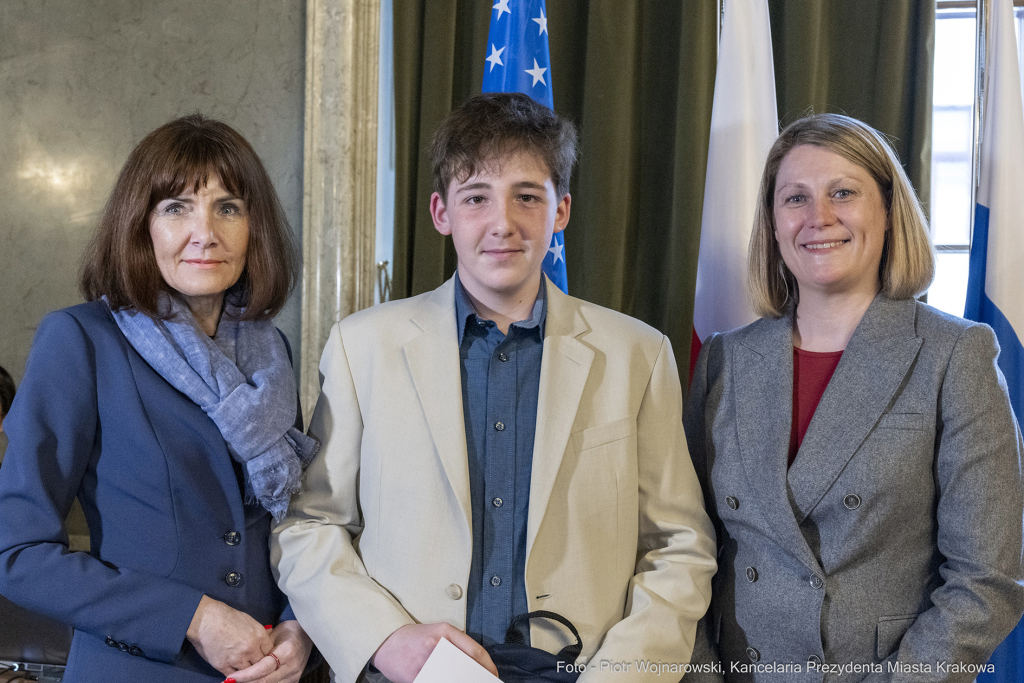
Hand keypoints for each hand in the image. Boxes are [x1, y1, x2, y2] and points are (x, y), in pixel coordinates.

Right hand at [186, 595, 272, 674]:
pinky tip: (235, 672)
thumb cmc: (226, 616)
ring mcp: (237, 659)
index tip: (262, 654)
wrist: (205, 619)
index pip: (270, 652)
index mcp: (259, 635)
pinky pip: (234, 676)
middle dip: (258, 663)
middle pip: (261, 664)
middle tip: (253, 662)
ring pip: (248, 672)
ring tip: (243, 666)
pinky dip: (235, 675)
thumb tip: (268, 635)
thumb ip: (259, 632)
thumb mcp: (248, 620)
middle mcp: (251, 649)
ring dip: (246, 670)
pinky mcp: (223, 666)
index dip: (266, 654)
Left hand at [228, 620, 313, 682]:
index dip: (246, 675)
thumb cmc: (289, 631)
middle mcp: (292, 667)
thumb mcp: (274, 634)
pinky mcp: (293, 681)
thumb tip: (242, 656)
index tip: (230, 677)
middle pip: (264, 681)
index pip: (263, 668)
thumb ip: (260, 647)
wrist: (309, 635)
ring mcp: (293, 676)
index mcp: (287, 652)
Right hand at [371, 623, 497, 682]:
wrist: (387, 640)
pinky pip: (434, 681)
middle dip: (476, 678)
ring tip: (462, 679)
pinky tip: (440, 678)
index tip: (494, 676)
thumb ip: (457, 646)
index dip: (488, 667)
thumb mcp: (439, 633)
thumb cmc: (416, 638)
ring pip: (452, 678)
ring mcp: (425, 660)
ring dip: (459, 680)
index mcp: (446, 631)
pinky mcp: (414, 674)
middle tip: (482, 681)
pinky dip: (440, 680)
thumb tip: (478, 667)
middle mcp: (437, 644)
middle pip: (466, 668)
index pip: (475, 651)